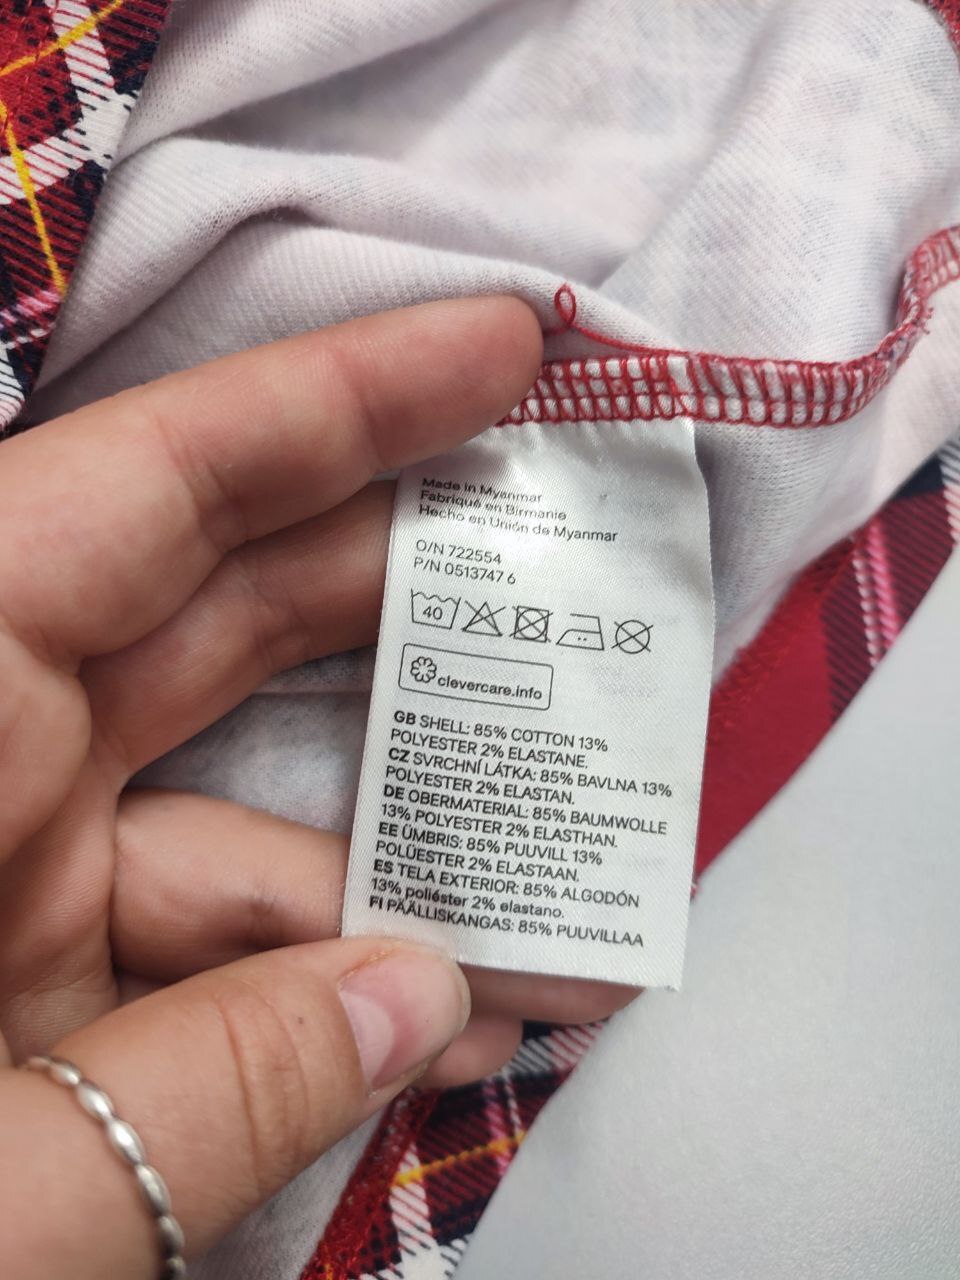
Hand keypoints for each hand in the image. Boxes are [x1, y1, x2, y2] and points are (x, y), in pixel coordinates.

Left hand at [0, 298, 635, 1277]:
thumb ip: (203, 1095)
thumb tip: (426, 1005)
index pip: (153, 492)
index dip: (341, 402)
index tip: (507, 342)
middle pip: (219, 607)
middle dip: (411, 583)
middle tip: (581, 567)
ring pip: (232, 816)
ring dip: (391, 883)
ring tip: (555, 946)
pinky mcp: (10, 981)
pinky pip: (195, 946)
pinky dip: (312, 990)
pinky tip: (425, 1029)